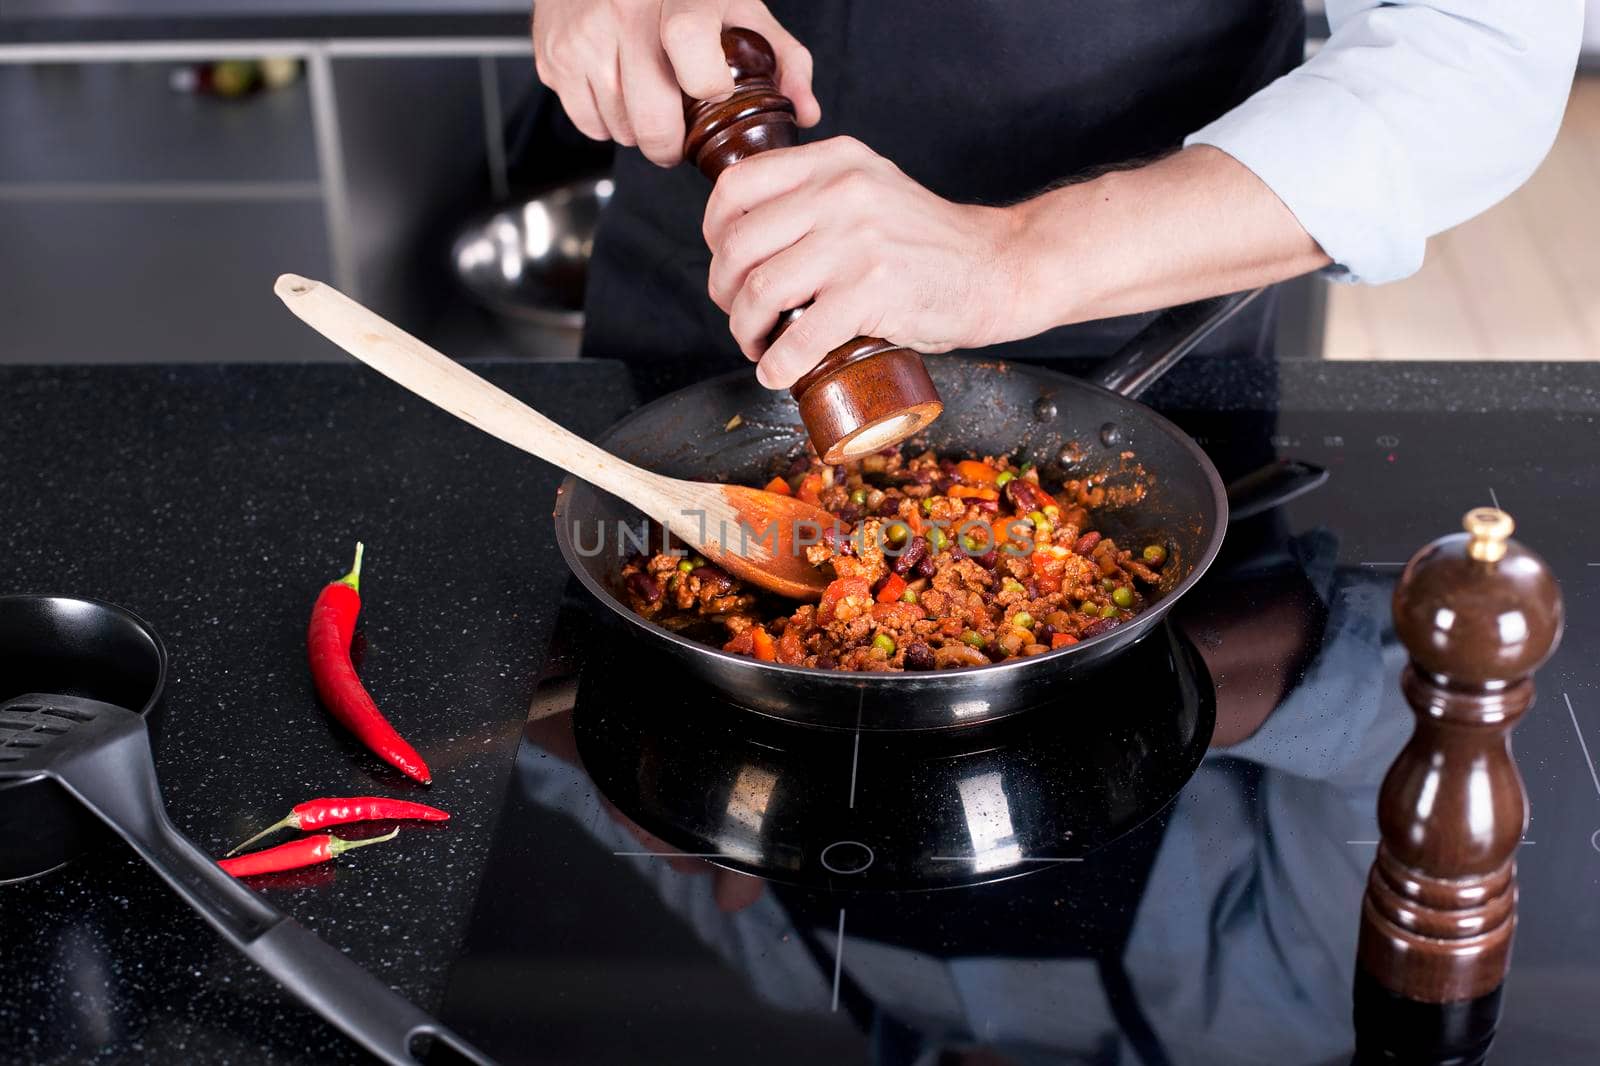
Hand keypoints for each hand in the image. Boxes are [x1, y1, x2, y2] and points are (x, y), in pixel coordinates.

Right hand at [531, 0, 819, 166]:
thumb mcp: (739, 8)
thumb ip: (782, 59)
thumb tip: (806, 113)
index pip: (688, 42)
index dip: (706, 85)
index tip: (713, 94)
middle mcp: (623, 12)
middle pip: (649, 116)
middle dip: (670, 145)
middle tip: (679, 138)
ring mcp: (581, 36)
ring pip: (618, 129)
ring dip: (639, 131)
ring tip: (650, 101)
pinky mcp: (552, 56)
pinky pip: (587, 124)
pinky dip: (607, 122)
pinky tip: (619, 94)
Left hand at [702, 136, 1023, 388]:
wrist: (1000, 267)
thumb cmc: (930, 244)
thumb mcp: (871, 190)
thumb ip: (820, 196)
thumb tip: (752, 239)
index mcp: (834, 161)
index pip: (737, 185)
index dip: (713, 232)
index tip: (725, 265)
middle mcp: (840, 191)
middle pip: (739, 244)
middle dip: (724, 292)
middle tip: (741, 317)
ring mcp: (856, 240)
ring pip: (760, 290)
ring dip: (745, 330)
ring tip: (758, 346)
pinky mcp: (872, 290)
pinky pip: (800, 335)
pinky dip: (777, 364)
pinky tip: (777, 373)